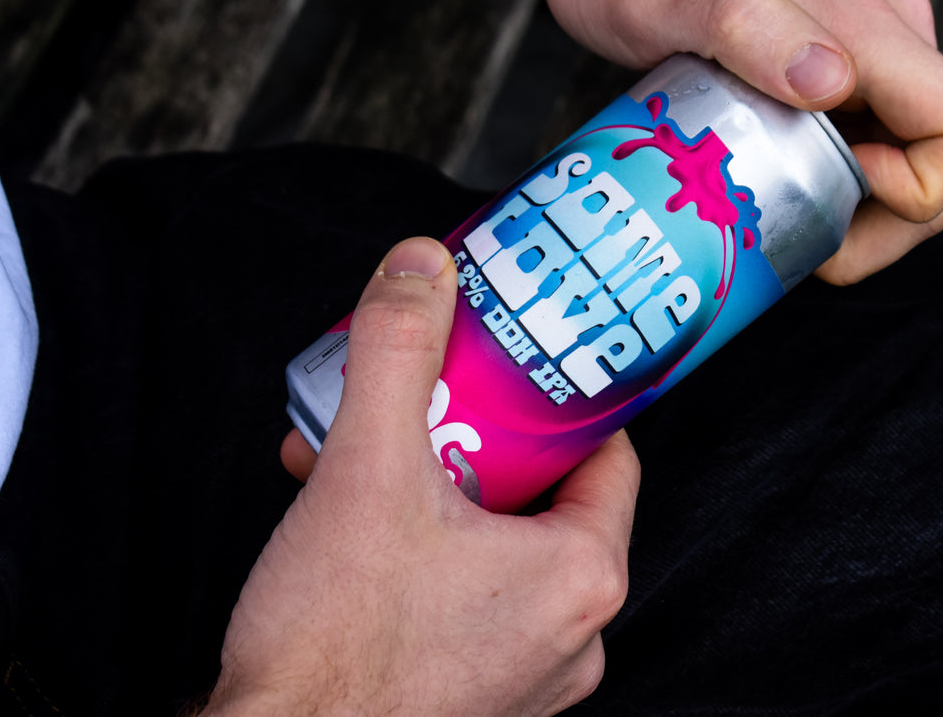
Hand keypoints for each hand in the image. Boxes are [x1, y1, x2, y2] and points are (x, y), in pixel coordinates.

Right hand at [204, 238, 639, 715]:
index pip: (608, 453)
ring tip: (373, 468)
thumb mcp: (366, 471)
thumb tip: (422, 269)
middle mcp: (574, 636)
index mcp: (580, 577)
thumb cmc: (334, 658)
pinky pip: (475, 603)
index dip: (559, 400)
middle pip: (548, 498)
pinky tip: (361, 538)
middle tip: (430, 412)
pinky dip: (430, 559)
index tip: (518, 369)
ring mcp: (529, 677)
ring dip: (442, 499)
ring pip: (504, 550)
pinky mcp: (480, 700)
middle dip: (478, 442)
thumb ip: (397, 355)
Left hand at [540, 0, 942, 284]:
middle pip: (942, 159)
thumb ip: (748, 26)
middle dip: (886, 222)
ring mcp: (863, 43)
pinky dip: (832, 176)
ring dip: (856, 205)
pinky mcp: (834, 55)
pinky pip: (866, 134)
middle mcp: (885, 30)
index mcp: (869, 21)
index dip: (916, 190)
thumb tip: (833, 80)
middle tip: (799, 236)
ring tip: (777, 211)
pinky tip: (767, 176)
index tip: (832, 191)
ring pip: (905, 154)